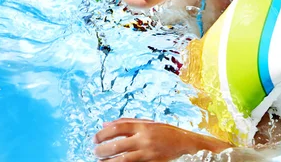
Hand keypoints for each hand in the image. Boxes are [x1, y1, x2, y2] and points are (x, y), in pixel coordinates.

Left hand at [94, 118, 230, 161]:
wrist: (186, 142)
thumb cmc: (164, 131)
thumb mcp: (147, 122)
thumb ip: (126, 122)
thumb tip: (105, 124)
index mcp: (142, 126)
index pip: (118, 128)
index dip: (103, 133)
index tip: (95, 138)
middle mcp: (144, 139)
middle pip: (117, 145)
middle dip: (102, 149)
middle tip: (95, 151)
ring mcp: (148, 152)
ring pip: (122, 159)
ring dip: (109, 161)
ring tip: (101, 161)